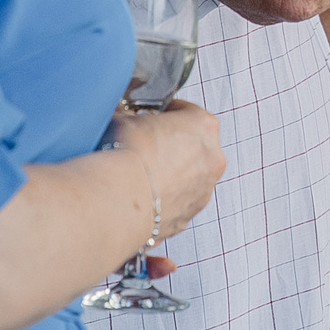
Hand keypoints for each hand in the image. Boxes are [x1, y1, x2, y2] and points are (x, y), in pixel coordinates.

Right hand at [107, 99, 224, 239]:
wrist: (117, 198)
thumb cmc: (126, 155)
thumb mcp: (126, 118)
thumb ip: (135, 117)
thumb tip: (126, 120)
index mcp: (204, 125)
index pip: (186, 112)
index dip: (165, 114)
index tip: (152, 118)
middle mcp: (212, 158)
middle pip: (192, 146)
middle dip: (170, 146)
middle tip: (144, 147)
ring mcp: (203, 191)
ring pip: (187, 177)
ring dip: (169, 174)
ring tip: (139, 174)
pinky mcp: (188, 217)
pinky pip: (176, 202)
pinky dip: (162, 199)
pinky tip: (140, 194)